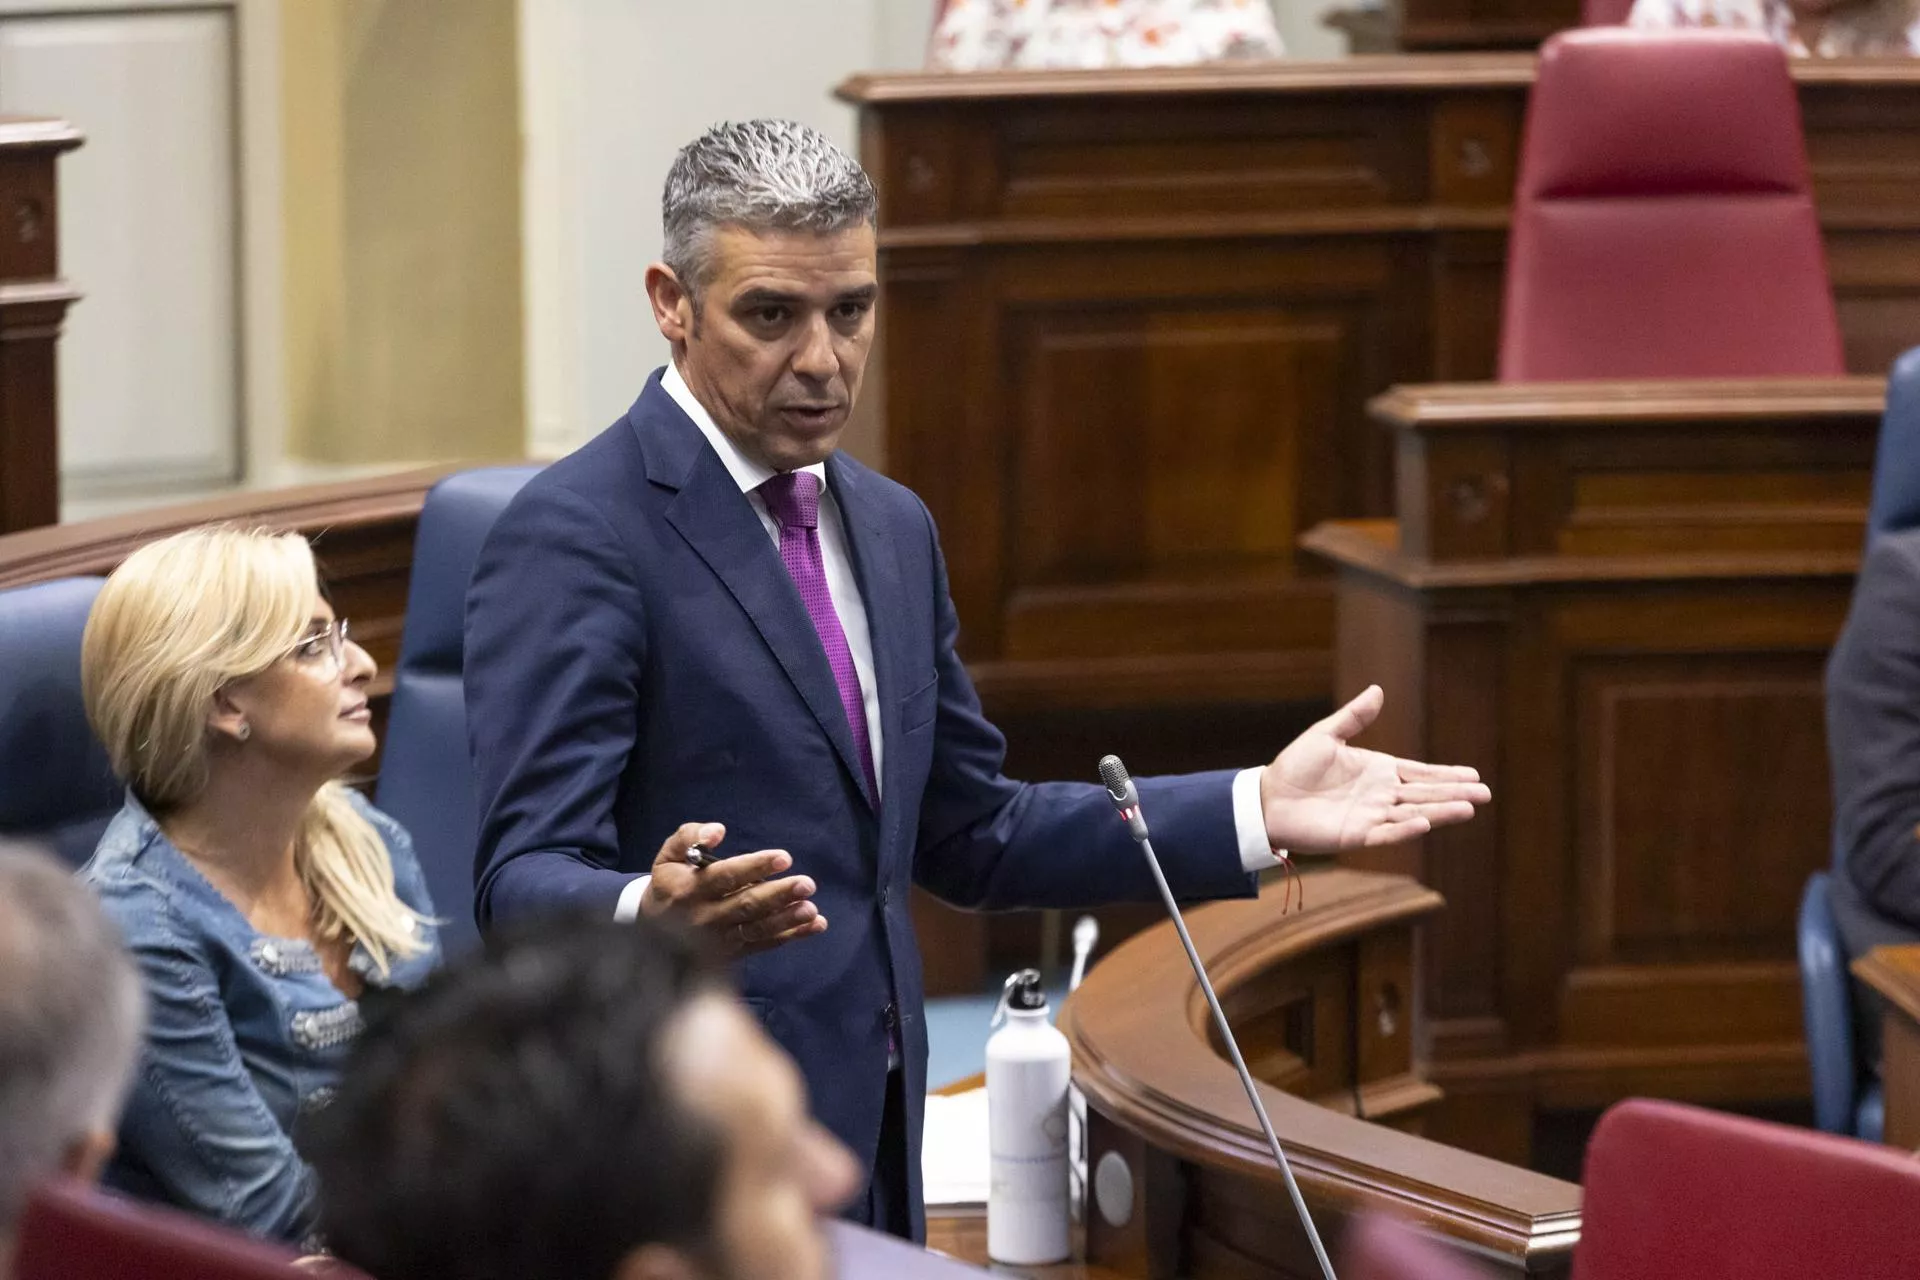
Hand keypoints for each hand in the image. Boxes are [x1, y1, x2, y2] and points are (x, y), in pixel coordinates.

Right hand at [640, 822, 828, 955]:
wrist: (652, 932)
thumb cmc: (670, 884)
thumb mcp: (669, 856)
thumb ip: (690, 837)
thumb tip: (718, 831)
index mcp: (690, 889)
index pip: (725, 876)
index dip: (755, 867)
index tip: (784, 858)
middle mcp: (706, 916)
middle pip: (746, 905)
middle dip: (778, 895)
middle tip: (807, 884)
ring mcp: (720, 938)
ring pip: (757, 928)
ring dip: (787, 920)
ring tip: (811, 909)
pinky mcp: (733, 952)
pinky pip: (764, 944)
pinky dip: (791, 936)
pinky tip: (814, 925)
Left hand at [1260, 686, 1490, 853]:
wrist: (1268, 798)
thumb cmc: (1295, 767)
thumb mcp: (1326, 735)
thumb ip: (1354, 716)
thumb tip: (1378, 690)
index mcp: (1378, 771)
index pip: (1420, 773)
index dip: (1446, 775)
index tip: (1474, 774)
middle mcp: (1380, 795)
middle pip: (1425, 794)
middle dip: (1455, 793)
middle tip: (1485, 794)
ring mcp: (1371, 816)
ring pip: (1413, 813)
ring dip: (1440, 812)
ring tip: (1468, 808)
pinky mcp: (1356, 835)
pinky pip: (1386, 833)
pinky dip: (1406, 829)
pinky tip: (1426, 823)